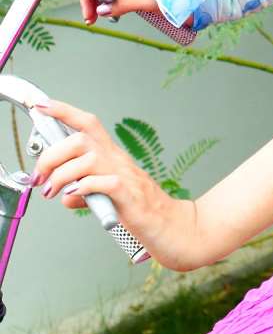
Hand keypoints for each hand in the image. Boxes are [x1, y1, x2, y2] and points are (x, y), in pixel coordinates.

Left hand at [31, 98, 199, 271]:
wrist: (172, 227)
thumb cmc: (141, 210)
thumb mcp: (107, 197)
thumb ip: (85, 192)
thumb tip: (65, 196)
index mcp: (112, 156)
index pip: (87, 124)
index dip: (64, 111)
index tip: (42, 106)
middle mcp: (117, 160)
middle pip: (80, 139)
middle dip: (52, 154)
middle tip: (39, 176)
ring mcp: (125, 176)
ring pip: (88, 158)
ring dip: (62, 174)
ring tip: (51, 192)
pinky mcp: (129, 196)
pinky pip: (104, 182)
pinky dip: (83, 187)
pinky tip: (73, 197)